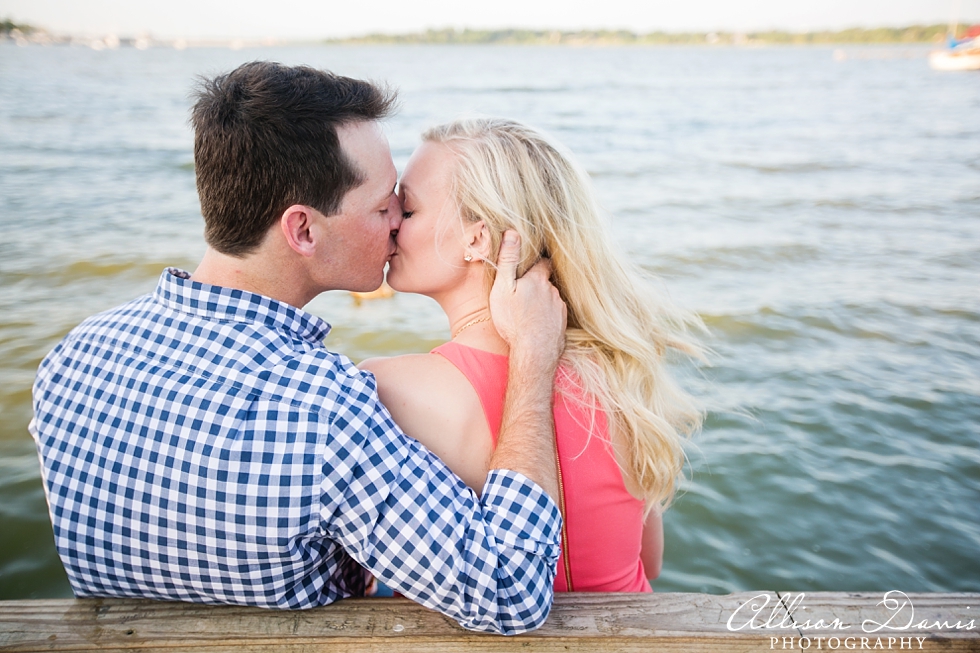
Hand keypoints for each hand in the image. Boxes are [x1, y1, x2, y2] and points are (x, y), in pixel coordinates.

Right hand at [489, 230, 566, 368]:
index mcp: (538, 280)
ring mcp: (560, 308)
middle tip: (523, 291)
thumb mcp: (503, 288)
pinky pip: (554, 315)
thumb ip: (508, 260)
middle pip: (546, 282)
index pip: (542, 263)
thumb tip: (512, 232)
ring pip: (551, 299)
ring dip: (542, 302)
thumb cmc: (514, 320)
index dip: (536, 262)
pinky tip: (537, 325)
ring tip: (528, 311)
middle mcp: (553, 291)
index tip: (530, 263)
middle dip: (537, 284)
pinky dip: (547, 317)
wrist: (534, 353)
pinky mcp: (562, 325)